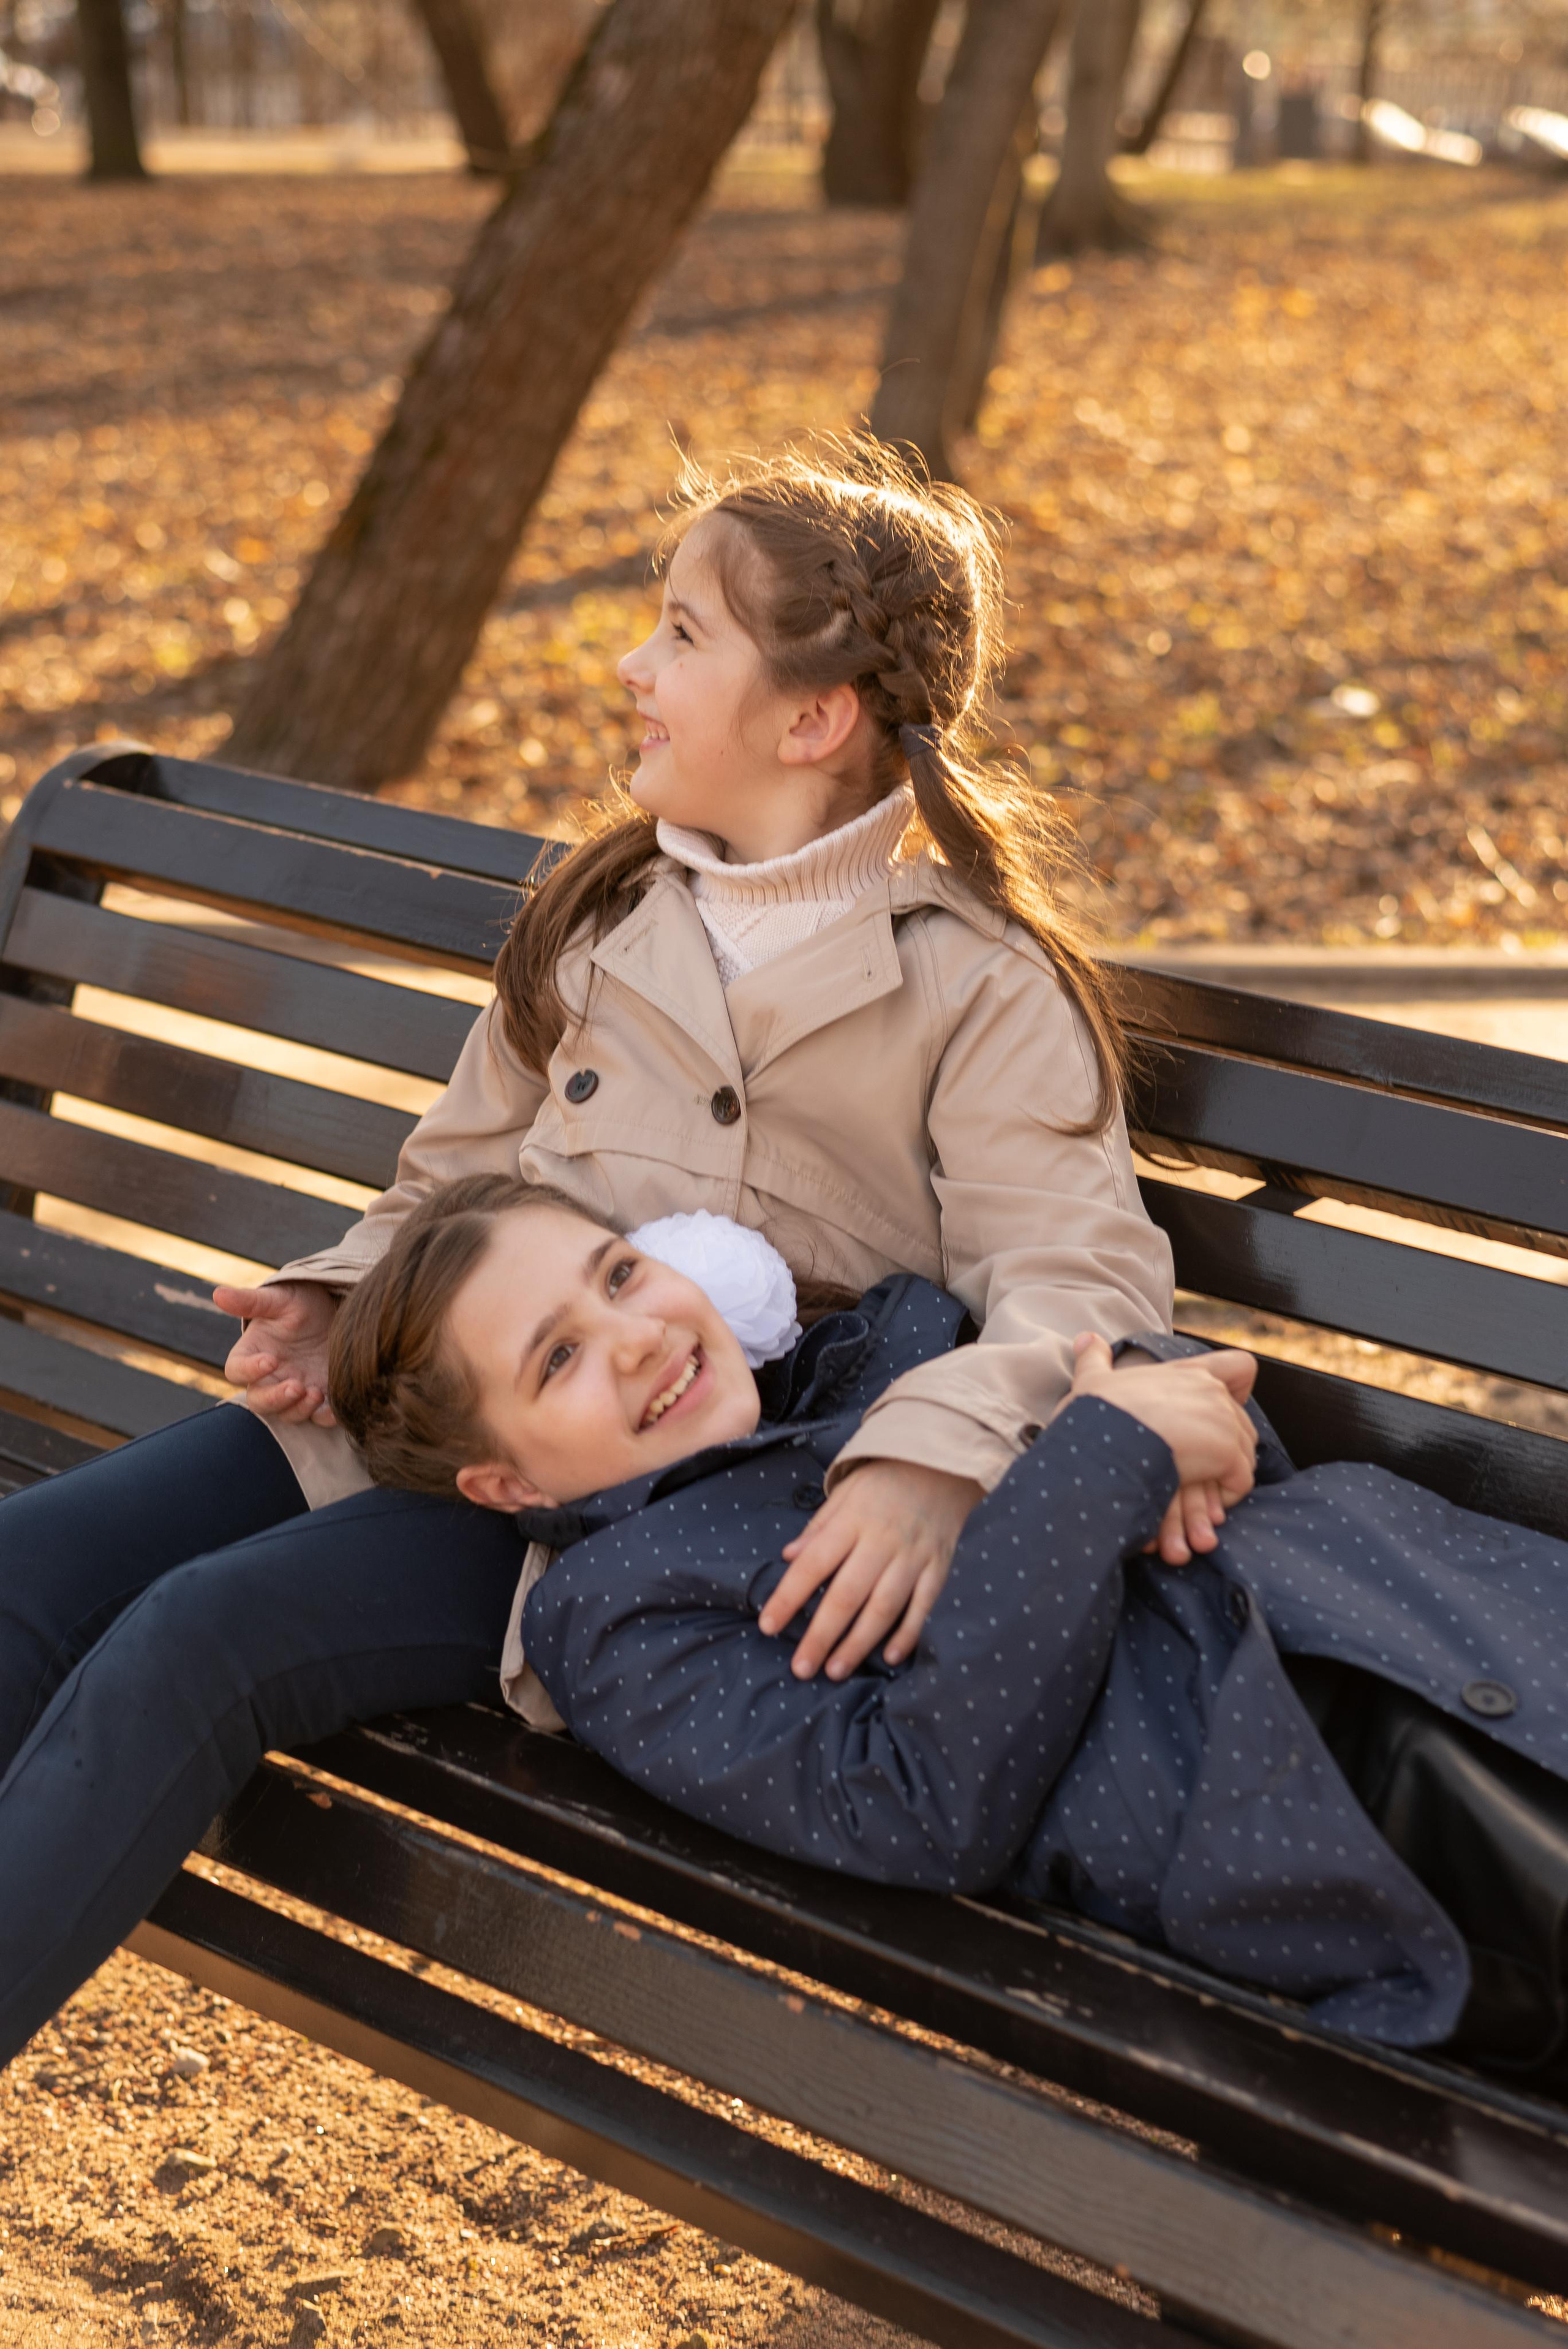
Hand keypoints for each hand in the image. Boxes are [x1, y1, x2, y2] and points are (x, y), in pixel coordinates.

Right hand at [214, 1280, 339, 1425]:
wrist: (335, 1311)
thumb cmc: (299, 1303)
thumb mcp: (279, 1299)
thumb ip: (250, 1301)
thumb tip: (217, 1293)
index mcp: (252, 1354)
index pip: (237, 1370)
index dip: (249, 1370)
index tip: (270, 1360)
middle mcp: (269, 1378)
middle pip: (259, 1401)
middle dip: (276, 1398)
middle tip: (296, 1386)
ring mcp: (294, 1390)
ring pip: (286, 1414)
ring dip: (299, 1409)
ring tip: (316, 1392)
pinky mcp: (319, 1397)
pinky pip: (317, 1417)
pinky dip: (324, 1417)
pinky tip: (333, 1410)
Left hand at [758, 1460, 983, 1681]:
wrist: (942, 1464)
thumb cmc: (883, 1481)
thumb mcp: (844, 1492)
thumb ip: (817, 1528)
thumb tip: (788, 1558)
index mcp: (851, 1522)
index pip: (813, 1564)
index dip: (789, 1597)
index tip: (768, 1626)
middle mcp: (881, 1541)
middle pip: (847, 1595)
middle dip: (821, 1635)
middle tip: (800, 1668)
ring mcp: (913, 1557)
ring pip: (883, 1607)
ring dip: (858, 1643)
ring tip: (834, 1671)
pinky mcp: (938, 1567)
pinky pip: (923, 1606)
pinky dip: (907, 1633)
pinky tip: (889, 1657)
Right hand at [1068, 1333, 1257, 1563]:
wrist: (1101, 1443)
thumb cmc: (1095, 1415)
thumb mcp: (1091, 1381)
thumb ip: (1094, 1359)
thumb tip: (1085, 1339)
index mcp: (1186, 1372)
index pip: (1240, 1367)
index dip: (1240, 1388)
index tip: (1222, 1409)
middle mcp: (1211, 1391)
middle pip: (1243, 1421)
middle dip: (1226, 1446)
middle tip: (1198, 1467)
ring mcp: (1223, 1421)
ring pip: (1244, 1453)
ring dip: (1225, 1474)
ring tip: (1198, 1490)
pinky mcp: (1227, 1454)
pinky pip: (1242, 1480)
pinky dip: (1227, 1495)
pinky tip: (1204, 1506)